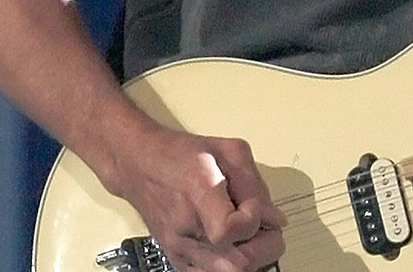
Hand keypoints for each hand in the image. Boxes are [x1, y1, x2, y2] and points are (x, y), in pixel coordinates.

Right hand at [99, 123, 286, 271]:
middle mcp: (186, 226)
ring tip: (250, 237)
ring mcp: (180, 247)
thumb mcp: (228, 151)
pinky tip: (234, 246)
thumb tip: (273, 218)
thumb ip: (255, 185)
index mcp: (198, 192)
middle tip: (266, 229)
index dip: (256, 219)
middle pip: (236, 263)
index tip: (259, 207)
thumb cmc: (180, 155)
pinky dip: (230, 265)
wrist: (139, 166)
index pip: (231, 229)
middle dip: (264, 248)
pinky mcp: (178, 259)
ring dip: (250, 258)